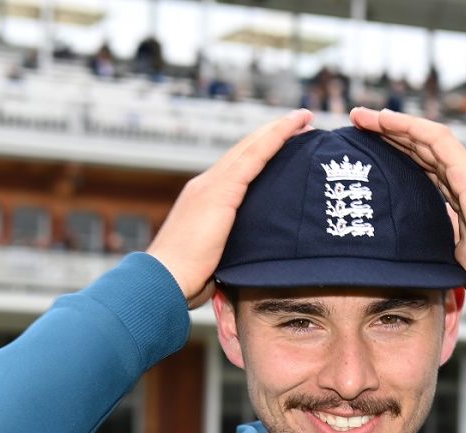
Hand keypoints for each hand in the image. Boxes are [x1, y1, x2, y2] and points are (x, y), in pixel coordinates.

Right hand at [148, 109, 313, 307]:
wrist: (163, 279)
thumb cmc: (184, 280)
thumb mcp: (214, 259)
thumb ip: (230, 250)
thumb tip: (249, 262)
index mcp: (205, 200)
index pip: (237, 169)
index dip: (260, 152)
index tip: (282, 142)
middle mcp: (206, 185)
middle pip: (245, 150)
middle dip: (272, 133)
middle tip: (300, 120)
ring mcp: (211, 186)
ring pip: (251, 147)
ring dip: (278, 130)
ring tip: (302, 118)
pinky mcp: (220, 192)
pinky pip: (254, 158)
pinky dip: (275, 140)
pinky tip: (294, 129)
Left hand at [349, 107, 465, 322]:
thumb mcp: (450, 253)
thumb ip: (435, 239)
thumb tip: (411, 246)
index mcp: (461, 196)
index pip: (423, 167)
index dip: (395, 154)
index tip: (367, 149)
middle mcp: (465, 179)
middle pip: (420, 148)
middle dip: (387, 133)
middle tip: (356, 122)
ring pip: (425, 137)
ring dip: (392, 124)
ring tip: (361, 116)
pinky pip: (437, 140)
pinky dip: (410, 126)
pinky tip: (386, 120)